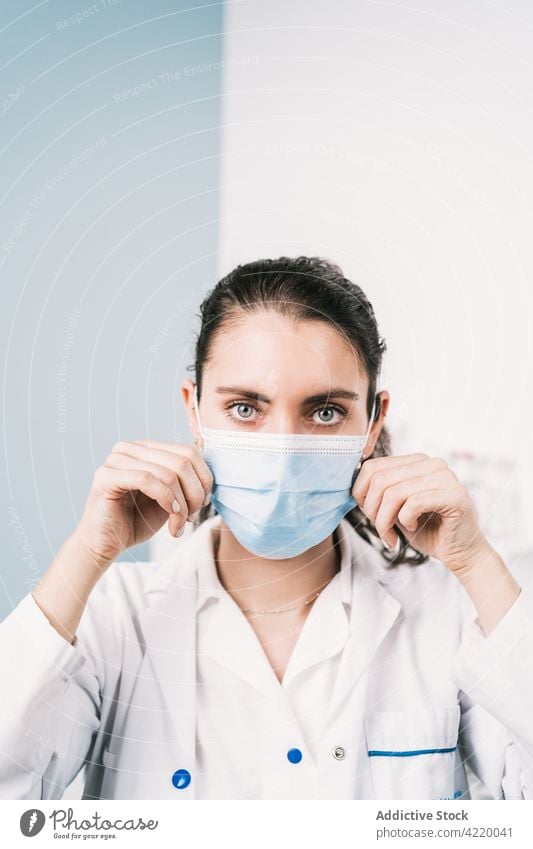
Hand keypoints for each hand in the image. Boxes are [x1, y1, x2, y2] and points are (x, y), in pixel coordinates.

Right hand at [77, 439, 212, 562]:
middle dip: (194, 493)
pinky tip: (171, 518)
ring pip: (168, 473)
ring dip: (181, 504)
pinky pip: (147, 479)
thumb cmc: (137, 521)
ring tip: (179, 524)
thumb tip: (210, 473)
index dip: (203, 478)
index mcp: (147, 448)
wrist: (106, 544)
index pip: (189, 451)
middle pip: (182, 461)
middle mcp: (131, 448)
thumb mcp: (170, 498)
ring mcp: (116, 459)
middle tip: (191, 516)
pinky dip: (166, 500)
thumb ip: (185, 482)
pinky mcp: (106, 476)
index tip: (202, 503)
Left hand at [352, 453, 488, 571]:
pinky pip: (413, 503)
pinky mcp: (454, 495)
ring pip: (393, 493)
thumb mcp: (396, 508)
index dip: (361, 493)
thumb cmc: (428, 530)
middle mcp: (431, 463)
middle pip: (380, 480)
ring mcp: (445, 477)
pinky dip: (405, 521)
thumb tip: (353, 488)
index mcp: (416, 461)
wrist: (461, 553)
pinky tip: (412, 528)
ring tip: (391, 535)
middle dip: (372, 511)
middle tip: (381, 530)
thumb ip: (380, 492)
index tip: (369, 514)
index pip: (372, 466)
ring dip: (385, 521)